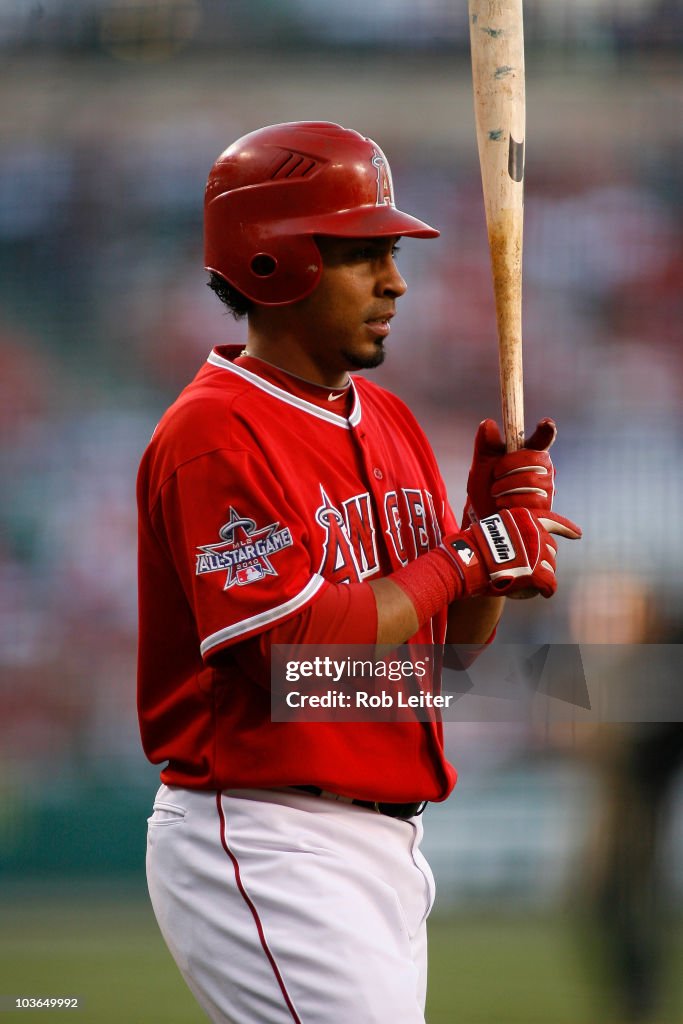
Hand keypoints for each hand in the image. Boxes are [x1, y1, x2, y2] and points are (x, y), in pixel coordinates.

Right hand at [442, 507, 580, 599]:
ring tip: (531, 582)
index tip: (579, 535)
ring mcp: (537, 551)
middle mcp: (534, 531)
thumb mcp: (490, 529)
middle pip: (550, 548)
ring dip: (544, 574)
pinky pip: (550, 583)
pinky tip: (546, 593)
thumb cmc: (470, 549)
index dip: (567, 528)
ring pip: (551, 566)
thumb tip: (508, 540)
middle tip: (529, 568)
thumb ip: (505, 532)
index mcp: (524, 517)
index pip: (551, 521)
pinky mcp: (536, 571)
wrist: (466, 563)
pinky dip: (549, 590)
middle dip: (545, 559)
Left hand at [463, 418, 556, 525]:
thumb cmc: (486, 487)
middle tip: (495, 475)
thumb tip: (488, 423)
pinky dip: (508, 500)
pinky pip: (528, 498)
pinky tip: (502, 503)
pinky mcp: (545, 507)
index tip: (546, 423)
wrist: (483, 516)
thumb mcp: (482, 464)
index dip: (546, 430)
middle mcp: (543, 468)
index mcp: (530, 452)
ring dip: (504, 486)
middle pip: (531, 457)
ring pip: (529, 479)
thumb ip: (485, 444)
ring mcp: (547, 488)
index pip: (543, 438)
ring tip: (496, 491)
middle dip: (506, 466)